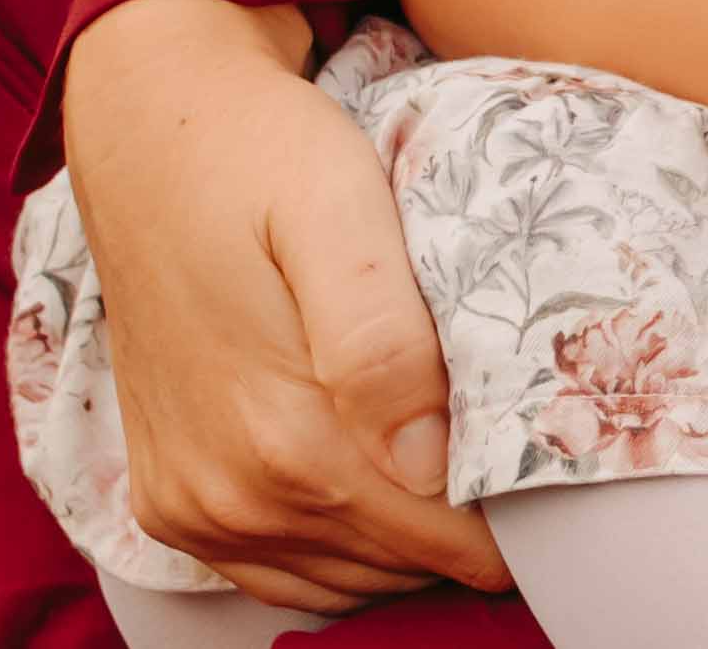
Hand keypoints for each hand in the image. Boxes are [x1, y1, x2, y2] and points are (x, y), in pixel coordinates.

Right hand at [62, 0, 511, 612]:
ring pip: (340, 579)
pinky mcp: (166, 497)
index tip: (556, 472)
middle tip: (524, 463)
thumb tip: (427, 465)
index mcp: (281, 438)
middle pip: (395, 566)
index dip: (510, 522)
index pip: (438, 542)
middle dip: (467, 533)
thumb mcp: (337, 208)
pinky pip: (273, 571)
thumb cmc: (261, 153)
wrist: (151, 127)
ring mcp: (189, 506)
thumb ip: (380, 338)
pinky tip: (383, 489)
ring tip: (464, 471)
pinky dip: (338, 552)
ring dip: (407, 546)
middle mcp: (225, 494)